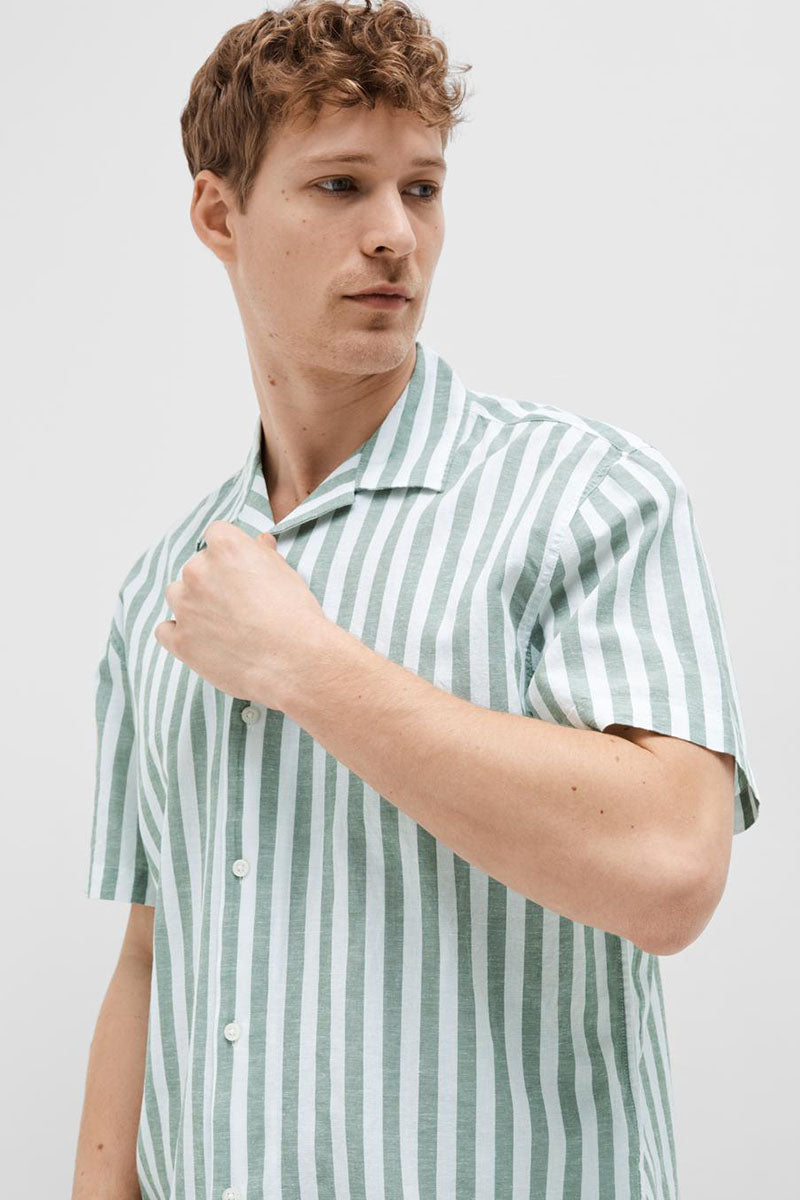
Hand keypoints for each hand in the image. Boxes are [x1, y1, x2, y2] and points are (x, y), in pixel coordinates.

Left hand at [153, 520, 329, 707]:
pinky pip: (165, 629)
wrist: (295, 661)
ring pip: (178, 595)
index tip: (240, 570)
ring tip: (222, 624)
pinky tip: (203, 641)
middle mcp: (198, 571)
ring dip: (193, 604)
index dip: (230, 553)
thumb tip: (260, 543)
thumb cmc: (295, 616)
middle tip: (238, 604)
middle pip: (196, 567)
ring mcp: (185, 606)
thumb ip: (263, 555)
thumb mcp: (286, 573)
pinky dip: (180, 633)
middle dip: (212, 581)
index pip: (216, 535)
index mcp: (225, 547)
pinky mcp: (180, 640)